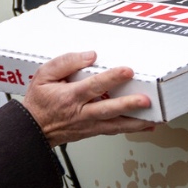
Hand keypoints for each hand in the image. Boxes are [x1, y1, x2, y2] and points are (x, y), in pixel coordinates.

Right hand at [20, 51, 151, 145]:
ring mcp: (88, 125)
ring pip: (116, 125)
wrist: (33, 129)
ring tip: (154, 118)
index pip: (94, 86)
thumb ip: (66, 62)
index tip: (127, 71)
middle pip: (108, 109)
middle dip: (128, 104)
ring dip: (136, 122)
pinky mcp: (92, 131)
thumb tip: (89, 56)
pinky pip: (114, 130)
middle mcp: (81, 113)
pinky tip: (146, 125)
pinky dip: (131, 129)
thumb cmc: (39, 102)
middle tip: (145, 100)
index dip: (111, 78)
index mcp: (70, 97)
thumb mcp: (44, 75)